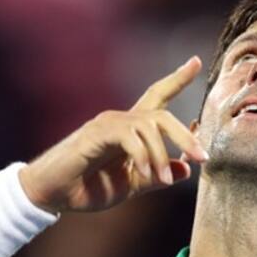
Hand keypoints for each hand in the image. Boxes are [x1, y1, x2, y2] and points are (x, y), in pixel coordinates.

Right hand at [19, 56, 207, 212]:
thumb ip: (157, 177)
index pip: (158, 96)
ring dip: (162, 156)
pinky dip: (143, 156)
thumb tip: (186, 170)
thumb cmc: (88, 188)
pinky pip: (130, 137)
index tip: (195, 61)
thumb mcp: (131, 185)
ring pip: (150, 127)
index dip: (177, 79)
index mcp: (132, 130)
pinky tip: (145, 173)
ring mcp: (108, 124)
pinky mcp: (96, 133)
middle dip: (186, 136)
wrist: (53, 195)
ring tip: (163, 180)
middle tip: (203, 157)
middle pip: (162, 114)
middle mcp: (121, 120)